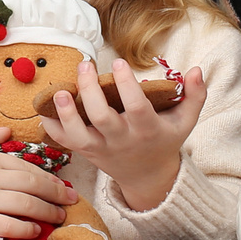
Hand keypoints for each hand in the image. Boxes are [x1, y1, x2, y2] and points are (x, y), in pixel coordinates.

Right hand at [0, 124, 77, 239]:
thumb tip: (6, 130)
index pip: (28, 168)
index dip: (49, 178)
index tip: (62, 185)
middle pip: (34, 186)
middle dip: (57, 194)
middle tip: (71, 202)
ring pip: (28, 206)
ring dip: (48, 213)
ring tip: (60, 218)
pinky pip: (11, 226)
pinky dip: (28, 229)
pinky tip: (36, 232)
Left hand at [42, 59, 208, 211]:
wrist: (148, 176)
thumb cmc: (165, 140)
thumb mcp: (185, 121)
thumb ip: (195, 95)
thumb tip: (197, 70)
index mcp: (147, 130)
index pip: (136, 108)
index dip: (127, 86)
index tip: (118, 63)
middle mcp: (122, 140)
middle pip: (102, 118)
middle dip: (90, 91)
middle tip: (85, 65)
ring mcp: (102, 148)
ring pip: (79, 135)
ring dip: (66, 113)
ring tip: (59, 90)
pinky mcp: (86, 152)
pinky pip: (65, 142)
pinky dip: (52, 127)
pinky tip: (43, 108)